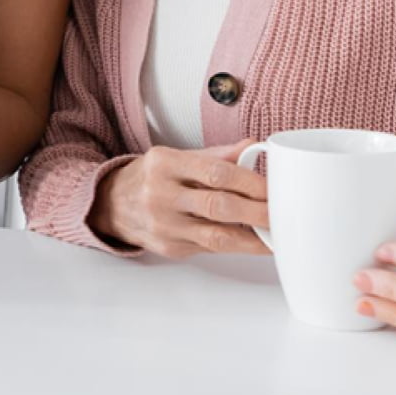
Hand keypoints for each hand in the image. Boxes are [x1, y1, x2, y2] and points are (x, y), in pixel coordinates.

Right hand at [89, 142, 270, 256]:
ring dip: (254, 237)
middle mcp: (160, 193)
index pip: (215, 171)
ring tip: (276, 235)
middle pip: (219, 205)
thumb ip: (215, 155)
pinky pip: (211, 248)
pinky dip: (236, 245)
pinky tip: (253, 242)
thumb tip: (253, 146)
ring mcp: (164, 224)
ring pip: (218, 236)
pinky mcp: (170, 248)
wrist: (112, 204)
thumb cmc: (151, 177)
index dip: (249, 181)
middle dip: (258, 212)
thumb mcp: (176, 157)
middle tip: (283, 214)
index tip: (273, 189)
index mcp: (163, 163)